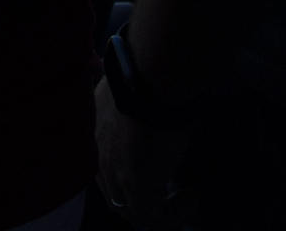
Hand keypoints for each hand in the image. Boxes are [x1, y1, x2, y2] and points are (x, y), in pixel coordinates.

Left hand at [92, 83, 190, 226]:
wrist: (156, 70)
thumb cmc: (153, 68)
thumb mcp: (138, 88)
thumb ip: (138, 103)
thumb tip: (157, 105)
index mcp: (93, 125)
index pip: (103, 164)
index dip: (125, 175)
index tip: (154, 173)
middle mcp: (96, 150)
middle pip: (113, 191)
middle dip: (140, 198)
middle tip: (169, 194)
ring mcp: (113, 168)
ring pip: (130, 209)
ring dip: (160, 208)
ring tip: (185, 196)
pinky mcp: (135, 182)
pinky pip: (151, 217)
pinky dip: (174, 213)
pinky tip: (192, 194)